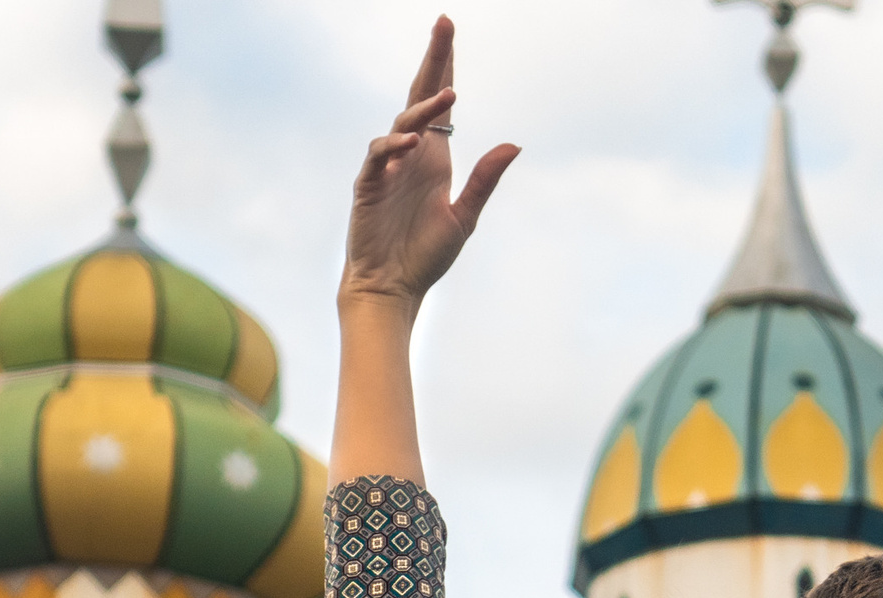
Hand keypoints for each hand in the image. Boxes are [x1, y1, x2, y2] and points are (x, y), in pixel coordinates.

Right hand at [338, 15, 519, 310]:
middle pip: (419, 97)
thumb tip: (513, 145)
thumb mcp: (464, 217)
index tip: (450, 29)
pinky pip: (380, 156)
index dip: (446, 67)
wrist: (394, 287)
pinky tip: (415, 143)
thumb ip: (485, 180)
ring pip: (403, 123)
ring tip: (448, 96)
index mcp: (435, 158)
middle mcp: (411, 155)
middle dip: (434, 61)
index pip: (441, 103)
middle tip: (445, 24)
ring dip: (424, 109)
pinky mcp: (369, 185)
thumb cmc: (426, 256)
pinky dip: (396, 147)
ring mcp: (388, 167)